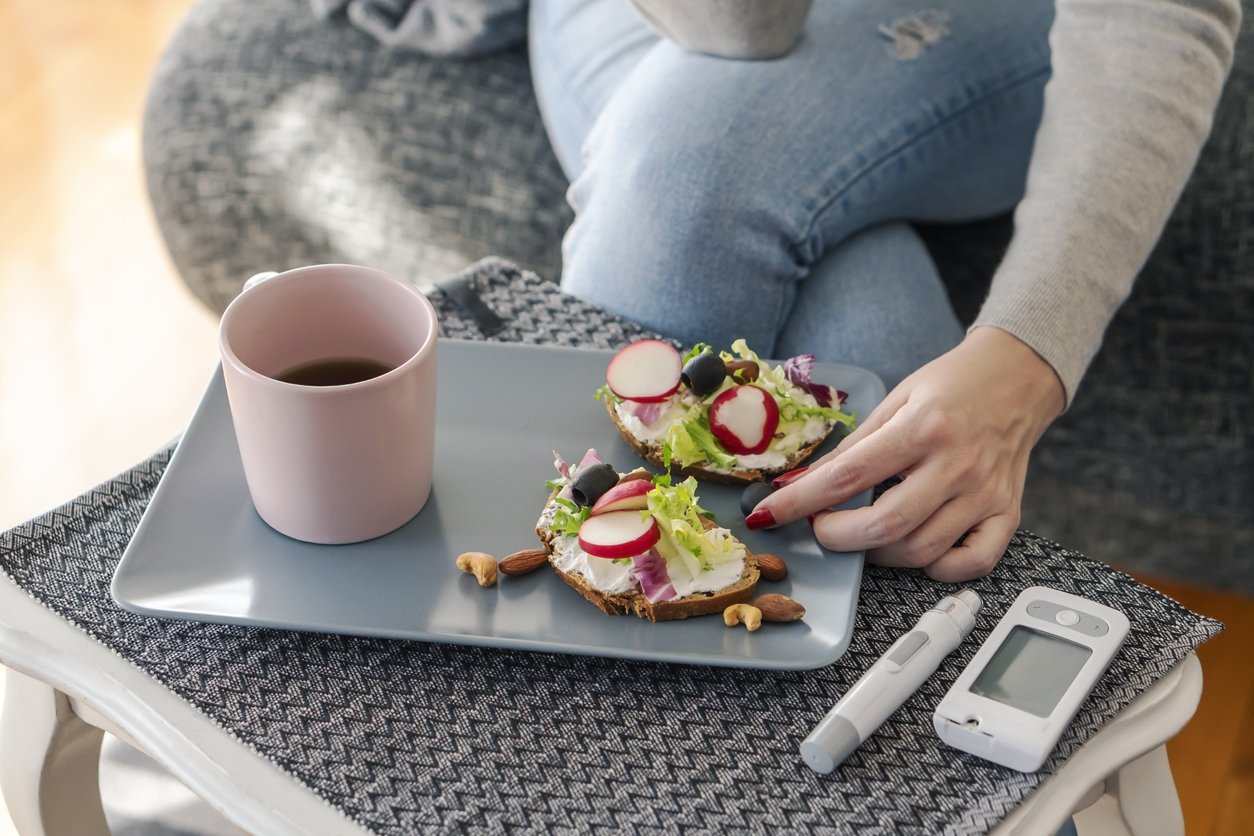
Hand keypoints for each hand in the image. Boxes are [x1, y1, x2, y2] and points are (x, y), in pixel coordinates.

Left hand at [747, 327, 1064, 580]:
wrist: (1020, 376)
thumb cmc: (952, 385)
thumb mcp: (895, 399)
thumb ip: (854, 447)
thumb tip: (804, 484)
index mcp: (922, 428)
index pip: (847, 476)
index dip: (799, 501)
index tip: (767, 515)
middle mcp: (956, 464)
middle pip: (884, 526)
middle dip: (836, 537)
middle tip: (822, 527)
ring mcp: (985, 494)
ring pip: (921, 551)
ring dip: (878, 554)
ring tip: (863, 534)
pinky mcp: (1008, 513)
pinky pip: (972, 563)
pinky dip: (938, 568)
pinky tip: (915, 548)